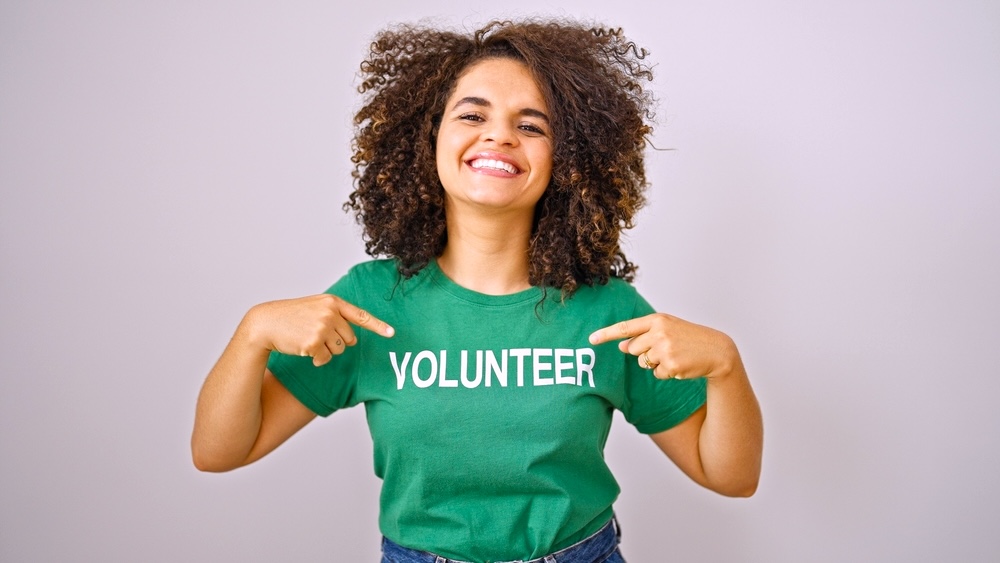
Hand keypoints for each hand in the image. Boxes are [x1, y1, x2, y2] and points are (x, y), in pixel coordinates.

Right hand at [244, 294, 393, 366]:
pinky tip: (303, 349)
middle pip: (350, 339)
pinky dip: (317, 359)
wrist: (266, 323)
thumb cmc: (291, 316)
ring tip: (308, 340)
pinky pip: (325, 359)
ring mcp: (322, 327)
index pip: (360, 315)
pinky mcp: (314, 342)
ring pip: (338, 350)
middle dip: (337, 342)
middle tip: (317, 336)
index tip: (392, 333)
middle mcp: (330, 313)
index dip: (378, 326)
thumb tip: (352, 337)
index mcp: (332, 302)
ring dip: (326, 350)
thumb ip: (334, 315)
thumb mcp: (315, 307)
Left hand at [588, 313, 737, 380]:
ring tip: (674, 356)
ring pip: (643, 363)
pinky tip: (680, 365)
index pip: (626, 327)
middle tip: (665, 349)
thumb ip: (644, 335)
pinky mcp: (671, 366)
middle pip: (633, 349)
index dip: (606, 334)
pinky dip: (666, 373)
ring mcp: (665, 349)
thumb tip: (622, 346)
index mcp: (657, 320)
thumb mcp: (668, 329)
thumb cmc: (689, 338)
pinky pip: (656, 374)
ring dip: (655, 363)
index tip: (591, 339)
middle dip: (643, 353)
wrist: (717, 350)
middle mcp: (659, 333)